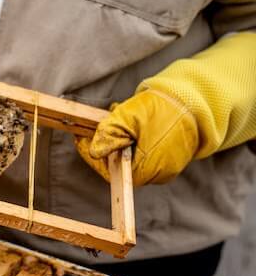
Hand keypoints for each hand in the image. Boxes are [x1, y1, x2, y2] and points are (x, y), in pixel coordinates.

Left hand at [75, 89, 198, 186]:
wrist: (196, 101)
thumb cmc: (163, 109)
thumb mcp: (128, 118)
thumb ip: (109, 135)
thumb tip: (93, 151)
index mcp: (145, 170)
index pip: (108, 169)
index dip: (91, 153)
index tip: (80, 137)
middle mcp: (157, 174)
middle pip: (118, 163)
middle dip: (105, 143)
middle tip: (97, 124)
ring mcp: (165, 167)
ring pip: (130, 155)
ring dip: (119, 137)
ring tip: (116, 116)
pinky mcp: (170, 156)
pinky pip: (144, 151)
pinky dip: (133, 137)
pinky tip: (131, 121)